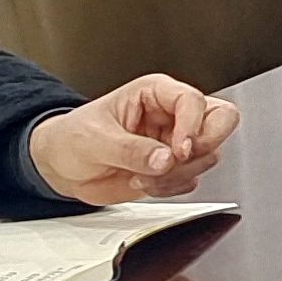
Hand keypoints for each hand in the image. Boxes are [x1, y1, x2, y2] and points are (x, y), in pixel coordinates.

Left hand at [31, 76, 237, 202]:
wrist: (61, 167)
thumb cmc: (72, 138)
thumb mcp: (95, 140)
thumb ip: (132, 150)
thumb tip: (164, 159)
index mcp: (155, 93)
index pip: (194, 101)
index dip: (191, 126)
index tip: (177, 151)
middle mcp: (172, 115)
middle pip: (220, 121)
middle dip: (204, 146)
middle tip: (178, 161)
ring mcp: (175, 142)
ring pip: (209, 155)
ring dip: (178, 173)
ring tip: (143, 176)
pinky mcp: (173, 168)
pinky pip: (192, 179)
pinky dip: (171, 188)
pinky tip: (145, 184)